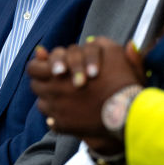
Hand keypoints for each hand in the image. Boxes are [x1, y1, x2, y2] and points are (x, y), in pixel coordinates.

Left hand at [28, 37, 143, 148]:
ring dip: (49, 99)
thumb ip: (99, 46)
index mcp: (60, 69)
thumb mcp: (114, 53)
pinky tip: (69, 113)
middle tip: (55, 83)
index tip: (52, 70)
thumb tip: (89, 39)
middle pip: (35, 84)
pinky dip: (56, 117)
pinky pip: (50, 121)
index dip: (42, 66)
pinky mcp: (64, 125)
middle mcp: (54, 87)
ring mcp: (57, 108)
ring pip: (41, 103)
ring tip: (63, 98)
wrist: (128, 111)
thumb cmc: (123, 81)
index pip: (35, 66)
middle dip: (43, 82)